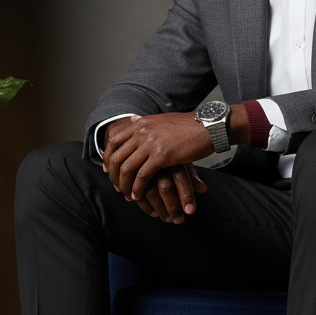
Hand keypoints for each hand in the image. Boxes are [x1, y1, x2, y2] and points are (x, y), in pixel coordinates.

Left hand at [103, 106, 248, 202]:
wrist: (207, 126)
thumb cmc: (188, 125)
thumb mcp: (162, 119)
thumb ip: (145, 122)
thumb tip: (133, 119)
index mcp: (141, 124)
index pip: (114, 140)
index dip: (108, 157)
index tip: (109, 170)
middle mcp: (142, 132)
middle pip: (117, 156)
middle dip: (114, 175)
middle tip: (116, 186)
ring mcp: (151, 144)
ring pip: (128, 168)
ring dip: (124, 184)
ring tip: (126, 194)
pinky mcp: (162, 156)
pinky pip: (143, 175)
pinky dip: (137, 188)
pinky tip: (138, 195)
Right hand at [135, 164, 207, 223]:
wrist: (144, 145)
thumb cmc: (168, 157)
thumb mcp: (182, 162)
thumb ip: (192, 176)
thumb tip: (203, 189)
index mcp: (171, 158)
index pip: (181, 178)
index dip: (186, 196)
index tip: (190, 212)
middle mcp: (157, 163)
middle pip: (165, 188)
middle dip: (173, 207)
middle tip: (179, 221)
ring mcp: (143, 169)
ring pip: (150, 192)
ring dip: (160, 209)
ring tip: (168, 220)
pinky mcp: (132, 176)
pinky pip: (138, 193)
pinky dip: (146, 207)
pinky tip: (154, 214)